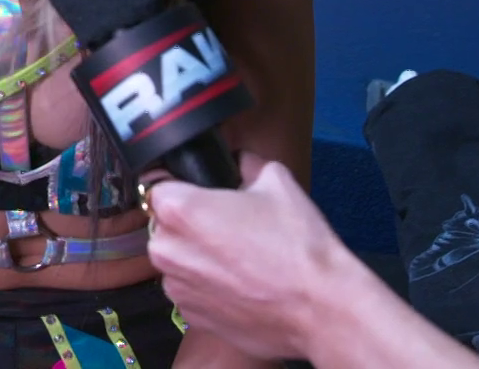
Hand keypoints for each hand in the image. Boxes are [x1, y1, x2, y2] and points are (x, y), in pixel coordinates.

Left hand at [145, 153, 350, 361]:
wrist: (320, 310)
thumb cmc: (297, 244)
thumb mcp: (277, 181)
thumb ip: (246, 164)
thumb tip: (240, 162)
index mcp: (179, 210)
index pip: (158, 186)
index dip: (182, 187)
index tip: (203, 194)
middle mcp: (167, 249)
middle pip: (166, 225)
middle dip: (190, 224)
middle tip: (230, 227)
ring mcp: (176, 287)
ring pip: (177, 260)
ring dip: (197, 257)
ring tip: (240, 259)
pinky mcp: (190, 316)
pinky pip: (190, 290)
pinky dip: (207, 287)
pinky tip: (240, 285)